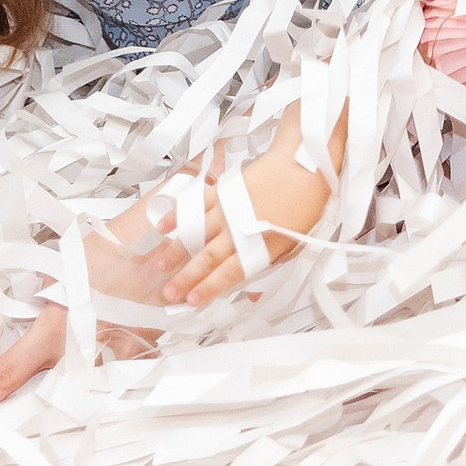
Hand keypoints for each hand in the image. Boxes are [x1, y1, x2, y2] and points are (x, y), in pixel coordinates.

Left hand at [0, 220, 187, 406]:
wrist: (163, 245)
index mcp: (54, 328)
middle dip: (24, 406)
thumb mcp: (62, 267)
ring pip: (82, 393)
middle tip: (9, 411)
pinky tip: (103, 375)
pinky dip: (109, 376)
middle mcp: (81, 351)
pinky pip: (119, 375)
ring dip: (67, 396)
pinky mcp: (140, 354)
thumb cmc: (111, 247)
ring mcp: (113, 357)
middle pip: (44, 395)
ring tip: (53, 401)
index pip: (8, 372)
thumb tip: (34, 312)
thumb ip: (45, 298)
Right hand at [161, 112, 345, 306]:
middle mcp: (238, 230)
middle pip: (207, 258)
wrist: (302, 165)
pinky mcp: (223, 190)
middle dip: (186, 277)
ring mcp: (228, 209)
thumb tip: (253, 292)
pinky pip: (197, 205)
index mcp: (258, 246)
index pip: (229, 273)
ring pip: (196, 233)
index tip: (191, 300)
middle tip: (168, 293)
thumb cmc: (305, 206)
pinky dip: (179, 215)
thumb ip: (269, 264)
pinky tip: (164, 226)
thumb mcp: (294, 243)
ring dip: (176, 251)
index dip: (209, 288)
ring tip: (160, 267)